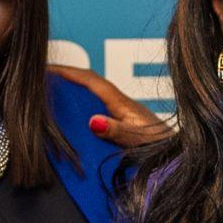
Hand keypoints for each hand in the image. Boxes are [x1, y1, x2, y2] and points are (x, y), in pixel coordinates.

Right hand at [49, 64, 170, 149]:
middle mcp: (119, 104)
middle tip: (40, 76)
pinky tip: (72, 117)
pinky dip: (81, 108)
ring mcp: (121, 114)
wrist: (183, 155)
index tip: (45, 67)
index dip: (67, 72)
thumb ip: (118, 131)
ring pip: (91, 97)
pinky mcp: (123, 124)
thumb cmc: (164, 146)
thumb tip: (93, 122)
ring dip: (72, 92)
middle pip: (87, 85)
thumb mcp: (139, 140)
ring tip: (49, 93)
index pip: (90, 80)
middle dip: (65, 77)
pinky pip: (96, 110)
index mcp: (121, 102)